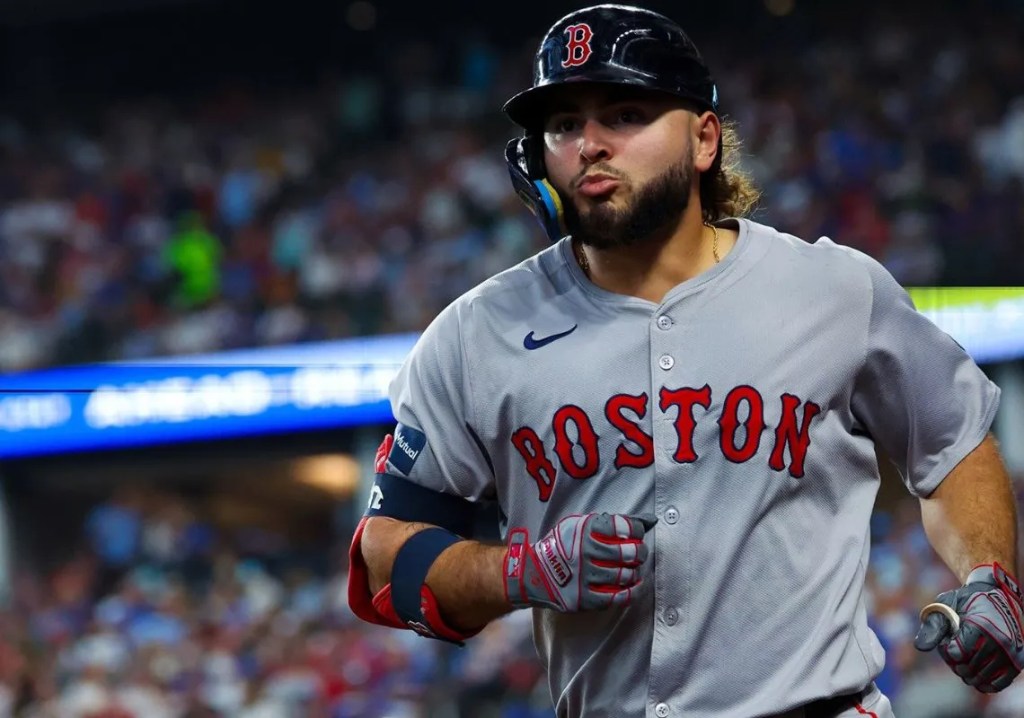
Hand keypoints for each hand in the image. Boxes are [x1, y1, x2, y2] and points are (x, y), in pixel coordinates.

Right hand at [503, 512, 656, 611]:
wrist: (536, 572)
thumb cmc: (564, 546)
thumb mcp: (583, 524)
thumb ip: (615, 521)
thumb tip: (651, 520)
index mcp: (587, 529)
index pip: (625, 526)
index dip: (637, 529)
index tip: (636, 534)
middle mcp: (587, 552)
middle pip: (630, 553)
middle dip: (640, 552)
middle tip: (637, 553)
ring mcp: (586, 576)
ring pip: (626, 575)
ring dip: (635, 572)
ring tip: (632, 569)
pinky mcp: (586, 598)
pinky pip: (618, 597)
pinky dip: (631, 592)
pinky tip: (633, 586)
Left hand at [914, 562, 1023, 692]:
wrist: (996, 594)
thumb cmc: (967, 600)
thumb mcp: (946, 605)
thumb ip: (933, 626)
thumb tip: (920, 648)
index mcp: (980, 624)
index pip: (956, 652)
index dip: (946, 651)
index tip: (947, 644)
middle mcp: (998, 639)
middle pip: (968, 667)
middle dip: (955, 665)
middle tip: (954, 657)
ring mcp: (1010, 651)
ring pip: (982, 676)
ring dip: (968, 676)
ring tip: (963, 666)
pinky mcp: (1017, 659)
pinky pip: (1000, 682)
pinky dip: (986, 684)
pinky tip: (976, 679)